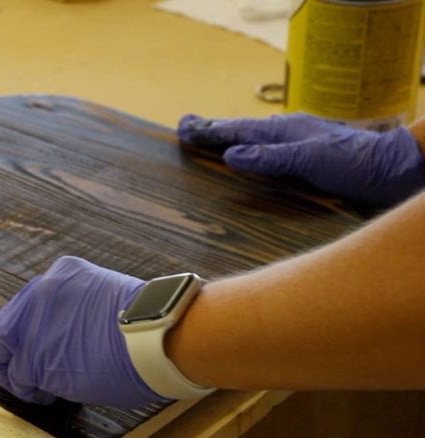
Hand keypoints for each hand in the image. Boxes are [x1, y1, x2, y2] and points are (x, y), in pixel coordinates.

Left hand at [0, 256, 164, 408]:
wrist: (154, 337)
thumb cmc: (146, 323)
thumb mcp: (106, 296)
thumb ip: (80, 308)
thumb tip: (71, 331)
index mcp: (62, 274)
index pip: (32, 301)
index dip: (34, 326)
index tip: (43, 341)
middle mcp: (39, 294)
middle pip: (8, 321)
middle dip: (15, 346)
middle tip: (25, 365)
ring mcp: (32, 326)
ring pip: (2, 349)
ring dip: (14, 369)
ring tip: (31, 385)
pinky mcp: (33, 360)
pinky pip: (17, 377)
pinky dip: (26, 389)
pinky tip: (43, 396)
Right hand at [178, 113, 424, 206]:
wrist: (396, 168)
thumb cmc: (356, 162)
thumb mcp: (310, 159)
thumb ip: (270, 157)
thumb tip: (230, 155)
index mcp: (284, 131)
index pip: (237, 131)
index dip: (209, 131)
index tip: (182, 129)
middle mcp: (288, 134)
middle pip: (242, 130)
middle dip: (213, 130)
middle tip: (185, 126)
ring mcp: (298, 144)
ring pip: (254, 139)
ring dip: (228, 139)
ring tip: (208, 138)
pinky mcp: (307, 158)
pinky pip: (267, 151)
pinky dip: (249, 150)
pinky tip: (249, 155)